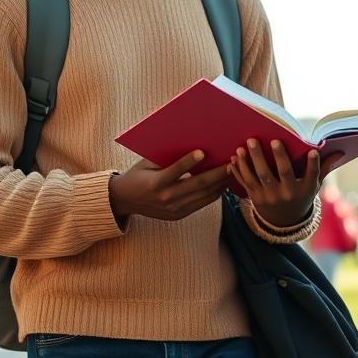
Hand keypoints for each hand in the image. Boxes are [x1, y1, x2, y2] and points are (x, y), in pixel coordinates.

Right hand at [108, 151, 230, 223]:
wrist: (125, 200)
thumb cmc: (137, 175)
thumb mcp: (146, 163)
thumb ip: (165, 157)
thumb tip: (187, 142)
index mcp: (155, 183)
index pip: (175, 171)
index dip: (189, 162)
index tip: (203, 151)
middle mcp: (166, 198)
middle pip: (197, 184)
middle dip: (217, 173)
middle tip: (231, 161)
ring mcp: (174, 209)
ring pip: (203, 196)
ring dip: (220, 183)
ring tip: (232, 171)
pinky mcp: (179, 215)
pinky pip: (201, 204)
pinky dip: (214, 194)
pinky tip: (222, 184)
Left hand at [228, 139, 328, 227]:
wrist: (283, 221)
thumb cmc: (301, 196)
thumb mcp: (314, 186)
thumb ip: (324, 168)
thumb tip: (340, 152)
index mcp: (304, 190)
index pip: (311, 176)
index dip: (313, 164)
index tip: (313, 151)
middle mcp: (287, 194)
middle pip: (281, 173)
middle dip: (276, 156)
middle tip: (271, 140)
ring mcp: (269, 197)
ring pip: (259, 177)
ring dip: (250, 161)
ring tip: (244, 146)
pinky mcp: (254, 198)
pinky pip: (246, 183)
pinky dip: (238, 170)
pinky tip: (234, 157)